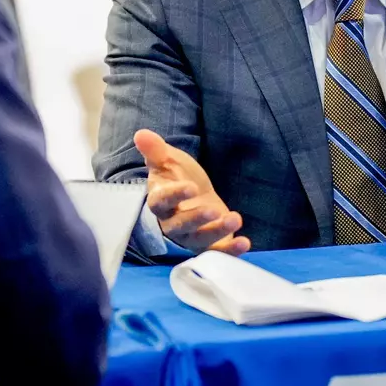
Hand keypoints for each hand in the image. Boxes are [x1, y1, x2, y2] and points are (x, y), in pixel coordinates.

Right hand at [135, 130, 249, 255]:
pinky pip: (216, 252)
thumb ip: (156, 150)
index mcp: (159, 200)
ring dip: (217, 231)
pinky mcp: (207, 245)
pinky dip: (230, 250)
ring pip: (198, 239)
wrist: (193, 195)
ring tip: (235, 219)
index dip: (175, 195)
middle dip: (196, 218)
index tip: (192, 187)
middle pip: (179, 225)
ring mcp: (189, 236)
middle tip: (214, 209)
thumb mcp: (169, 161)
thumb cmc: (177, 177)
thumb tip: (141, 133)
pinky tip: (244, 242)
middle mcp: (171, 223)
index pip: (162, 201)